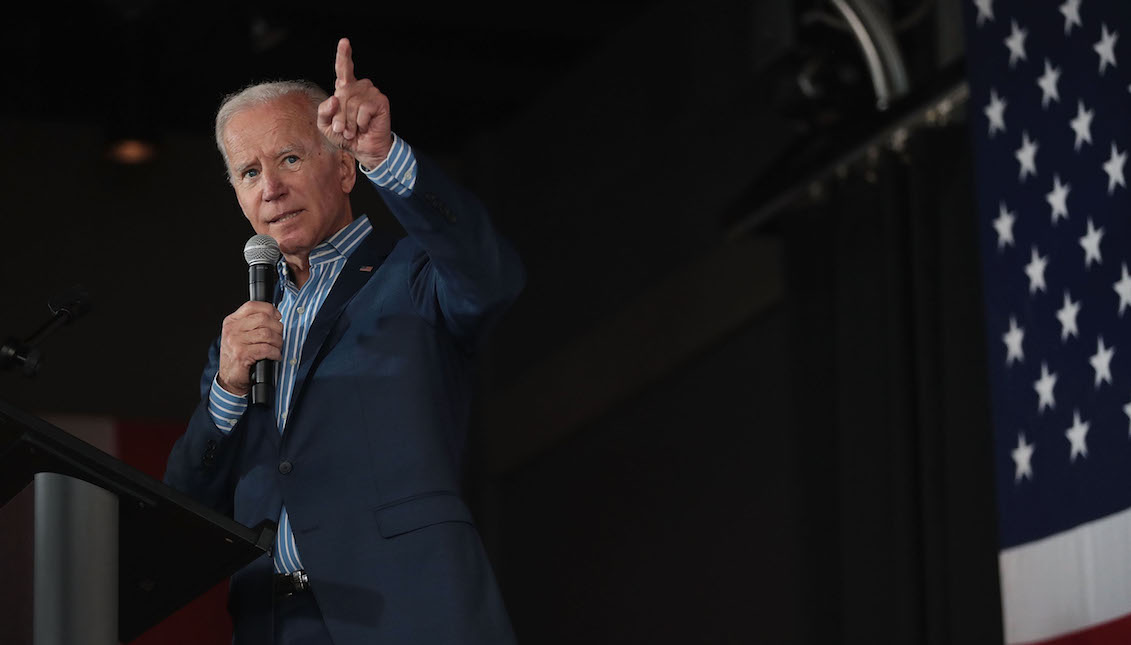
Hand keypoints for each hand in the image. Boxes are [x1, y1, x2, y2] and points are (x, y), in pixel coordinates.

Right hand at [216, 301, 282, 395]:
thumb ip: (253, 323)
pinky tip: (274, 356)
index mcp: (232, 321)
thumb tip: (275, 315)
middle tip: (279, 337)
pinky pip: (266, 349)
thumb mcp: (240, 335)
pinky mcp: (241, 355)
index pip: (252, 305)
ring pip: (267, 334)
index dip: (269, 309)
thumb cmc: (239, 356)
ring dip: (278, 342)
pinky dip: (275, 353)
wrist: (230, 379)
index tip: (277, 317)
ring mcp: (235, 342)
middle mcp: (232, 330)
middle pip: (263, 318)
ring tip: (277, 348)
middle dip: (277, 328)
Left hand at [317, 37, 392, 169]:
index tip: (344, 42)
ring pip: (351, 102)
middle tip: (343, 130)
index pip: (343, 69)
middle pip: (342, 94)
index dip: (344, 55)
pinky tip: (366, 126)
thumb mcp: (326, 126)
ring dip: (349, 122)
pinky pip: (363, 109)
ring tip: (354, 130)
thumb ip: (323, 112)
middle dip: (339, 116)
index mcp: (346, 89)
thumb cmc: (347, 137)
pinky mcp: (380, 101)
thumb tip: (334, 99)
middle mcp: (360, 87)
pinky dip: (360, 122)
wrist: (365, 150)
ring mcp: (371, 93)